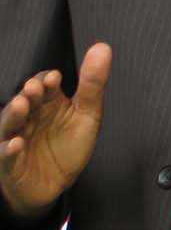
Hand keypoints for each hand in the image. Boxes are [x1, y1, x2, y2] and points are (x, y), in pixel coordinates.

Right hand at [0, 44, 110, 220]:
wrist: (56, 183)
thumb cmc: (69, 145)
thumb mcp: (87, 114)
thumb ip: (93, 83)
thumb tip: (102, 47)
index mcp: (46, 104)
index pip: (42, 85)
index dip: (46, 80)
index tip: (55, 77)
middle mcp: (28, 118)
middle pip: (24, 101)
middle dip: (29, 93)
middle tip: (34, 87)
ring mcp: (16, 138)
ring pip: (9, 124)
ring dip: (14, 114)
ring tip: (21, 105)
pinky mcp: (10, 163)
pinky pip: (5, 156)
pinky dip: (8, 150)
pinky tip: (16, 144)